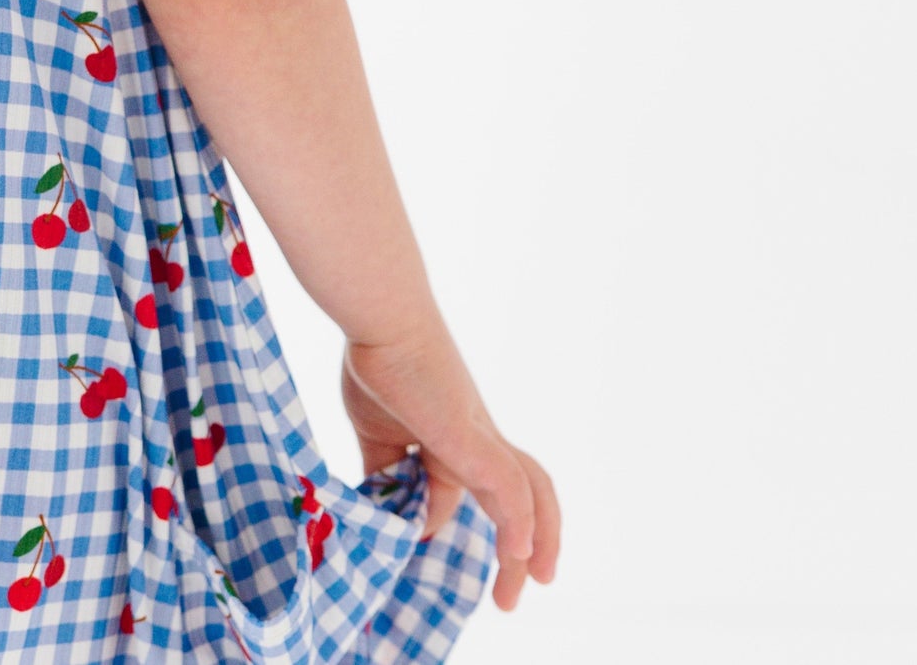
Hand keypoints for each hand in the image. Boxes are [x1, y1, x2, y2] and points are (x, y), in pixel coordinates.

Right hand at [341, 325, 559, 610]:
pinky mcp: (473, 436)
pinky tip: (521, 552)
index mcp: (453, 437)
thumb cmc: (378, 363)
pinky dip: (521, 522)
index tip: (408, 544)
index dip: (439, 524)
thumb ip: (392, 475)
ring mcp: (479, 436)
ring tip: (532, 581)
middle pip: (521, 494)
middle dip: (526, 547)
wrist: (382, 320)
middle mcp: (476, 439)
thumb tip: (403, 519)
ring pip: (530, 492)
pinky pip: (512, 488)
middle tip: (514, 595)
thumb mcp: (379, 433)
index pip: (467, 489)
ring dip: (538, 542)